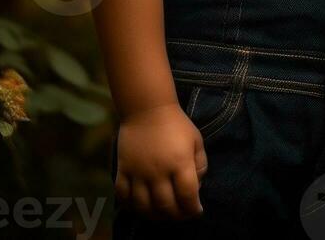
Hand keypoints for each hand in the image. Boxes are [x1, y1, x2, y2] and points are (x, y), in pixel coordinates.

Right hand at [115, 102, 206, 220]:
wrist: (147, 108)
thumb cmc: (176, 124)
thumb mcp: (196, 140)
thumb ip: (201, 164)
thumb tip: (197, 187)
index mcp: (180, 162)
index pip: (188, 197)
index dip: (193, 209)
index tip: (196, 210)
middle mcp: (159, 171)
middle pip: (166, 206)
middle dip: (176, 216)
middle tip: (180, 214)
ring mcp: (139, 172)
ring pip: (144, 206)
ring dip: (154, 215)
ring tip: (161, 213)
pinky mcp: (123, 169)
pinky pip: (123, 196)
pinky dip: (130, 206)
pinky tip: (139, 206)